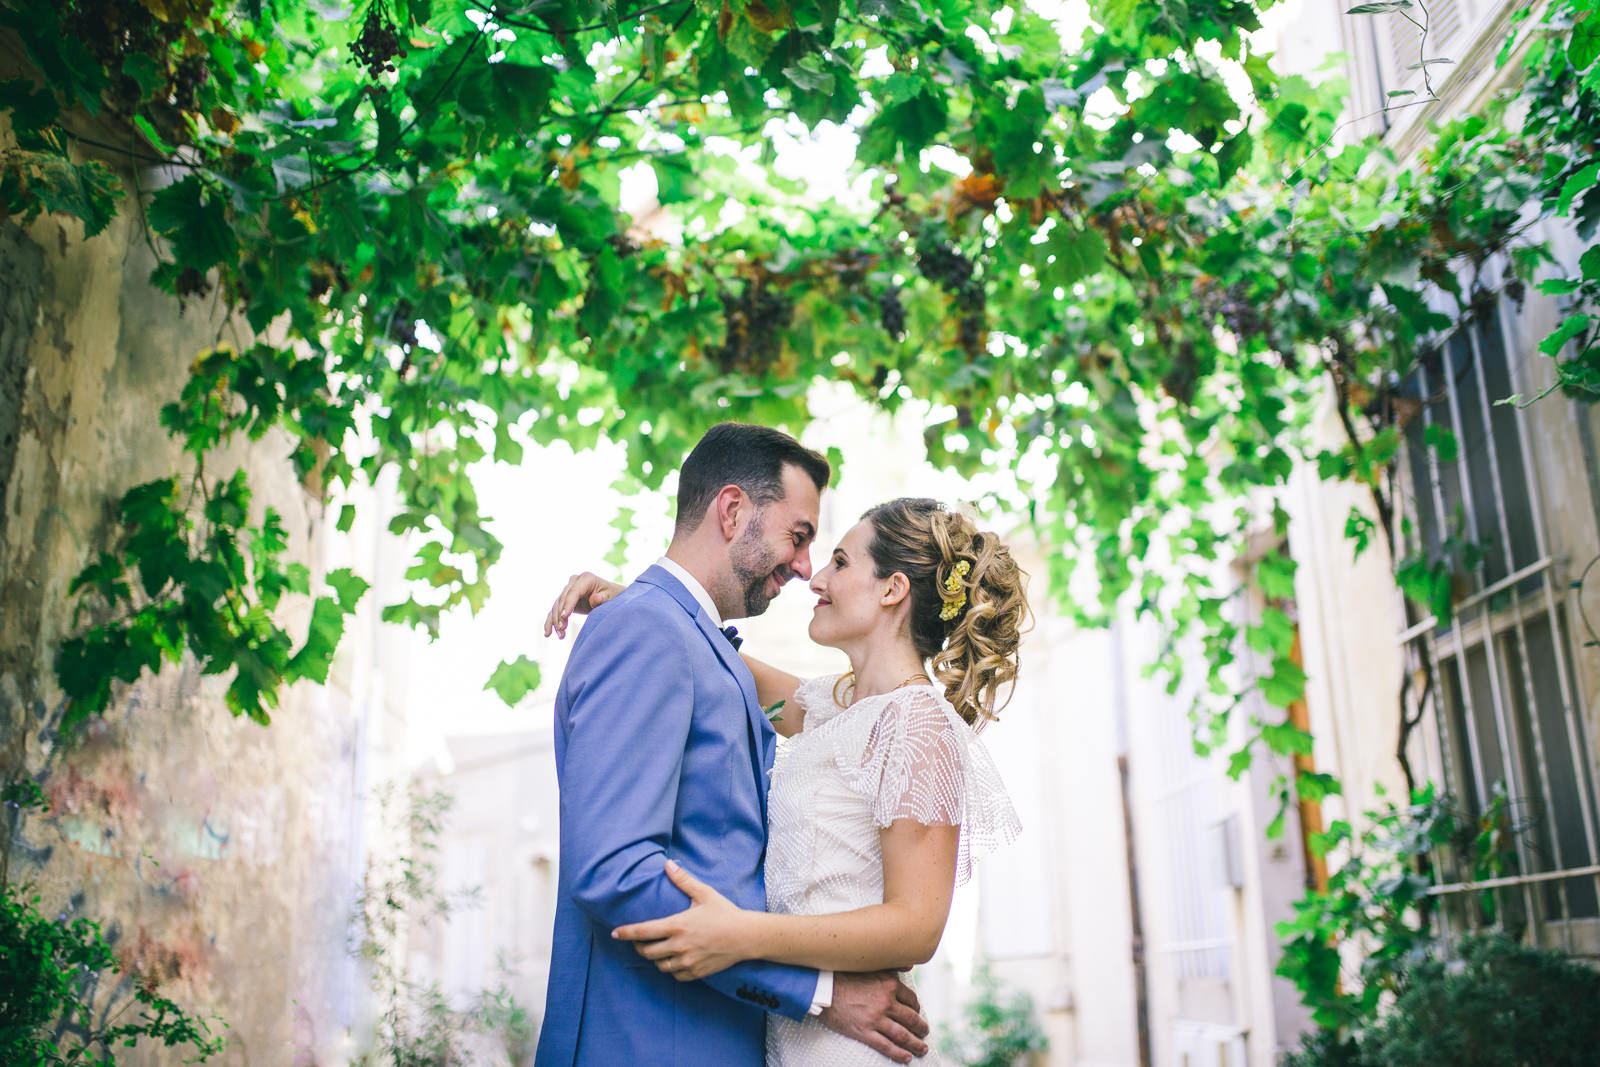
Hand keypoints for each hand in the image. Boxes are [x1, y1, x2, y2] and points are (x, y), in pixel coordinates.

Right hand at [543, 571, 624, 637]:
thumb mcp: (611, 597)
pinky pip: (555, 610)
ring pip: (557, 606)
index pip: (573, 592)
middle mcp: (574, 581)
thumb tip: (595, 598)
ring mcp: (568, 590)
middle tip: (562, 630)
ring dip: (556, 621)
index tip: (564, 617)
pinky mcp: (565, 599)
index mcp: (586, 578)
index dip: (568, 604)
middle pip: (563, 599)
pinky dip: (551, 621)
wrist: (611, 597)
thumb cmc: (613, 596)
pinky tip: (547, 633)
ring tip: (560, 635)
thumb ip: (602, 599)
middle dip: (560, 616)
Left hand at [611, 860, 753, 981]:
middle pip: (646, 952)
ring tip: (657, 949)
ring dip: (655, 958)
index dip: (626, 933)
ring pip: (659, 965)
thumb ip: (683, 880)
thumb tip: (667, 864)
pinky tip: (674, 960)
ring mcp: (687, 962)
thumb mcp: (704, 893)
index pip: (643, 931)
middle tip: (639, 940)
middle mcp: (679, 946)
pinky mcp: (696, 972)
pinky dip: (671, 968)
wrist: (746, 937)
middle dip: (638, 946)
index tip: (615, 934)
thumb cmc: (725, 913)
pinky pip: (675, 975)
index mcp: (677, 925)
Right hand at [821, 971, 928, 1062]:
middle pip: (911, 1019)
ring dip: (915, 1044)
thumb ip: (892, 966)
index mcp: (889, 985)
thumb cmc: (845, 975)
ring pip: (902, 1035)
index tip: (917, 1013)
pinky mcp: (865, 1032)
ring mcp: (876, 1019)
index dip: (916, 1008)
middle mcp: (886, 1002)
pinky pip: (886, 1046)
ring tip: (922, 1048)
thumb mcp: (871, 966)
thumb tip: (909, 964)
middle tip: (924, 1032)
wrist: (823, 988)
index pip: (911, 1000)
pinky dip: (899, 1054)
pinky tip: (907, 1057)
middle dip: (921, 1028)